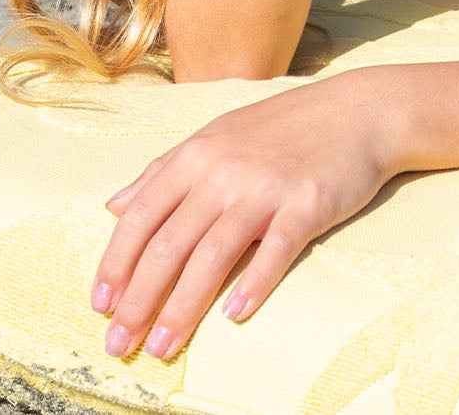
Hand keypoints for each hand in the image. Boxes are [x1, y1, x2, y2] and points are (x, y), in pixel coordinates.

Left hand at [92, 77, 393, 359]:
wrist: (358, 110)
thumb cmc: (285, 126)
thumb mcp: (217, 135)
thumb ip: (164, 170)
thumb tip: (113, 206)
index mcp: (197, 155)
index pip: (141, 217)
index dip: (116, 265)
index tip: (100, 306)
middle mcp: (224, 171)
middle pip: (169, 246)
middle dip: (139, 302)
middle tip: (119, 344)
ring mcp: (265, 188)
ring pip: (212, 257)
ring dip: (182, 308)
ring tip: (163, 347)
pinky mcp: (307, 204)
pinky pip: (275, 251)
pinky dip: (253, 284)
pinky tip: (234, 315)